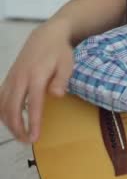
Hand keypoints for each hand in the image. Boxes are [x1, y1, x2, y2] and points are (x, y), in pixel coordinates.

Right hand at [0, 20, 73, 142]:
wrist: (46, 36)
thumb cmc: (60, 52)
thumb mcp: (67, 64)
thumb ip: (62, 80)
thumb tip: (57, 95)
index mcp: (36, 76)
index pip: (33, 104)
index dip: (33, 122)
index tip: (35, 137)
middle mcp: (20, 79)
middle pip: (13, 108)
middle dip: (18, 128)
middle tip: (28, 142)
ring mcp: (11, 78)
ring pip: (3, 105)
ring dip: (9, 123)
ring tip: (20, 136)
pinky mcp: (8, 78)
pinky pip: (0, 98)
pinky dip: (2, 112)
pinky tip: (8, 122)